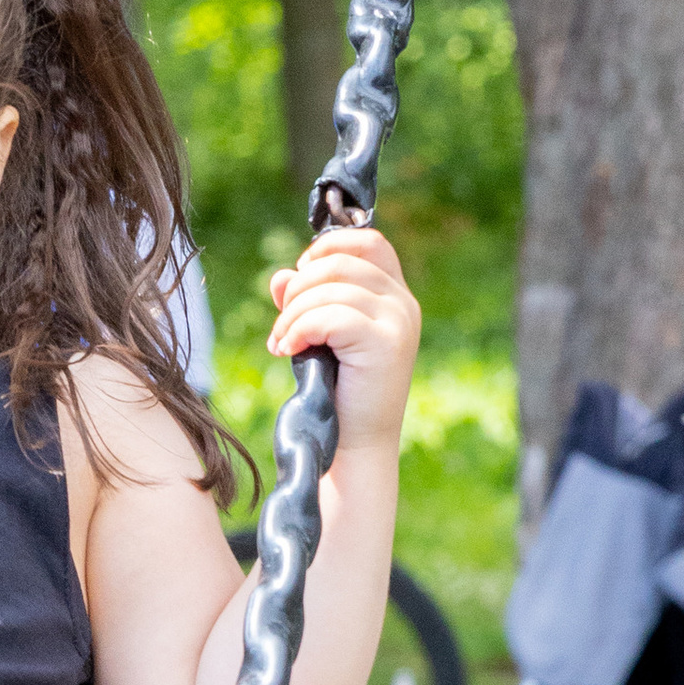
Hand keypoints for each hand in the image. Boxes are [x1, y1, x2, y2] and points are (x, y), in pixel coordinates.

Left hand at [265, 223, 419, 459]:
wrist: (355, 442)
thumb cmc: (337, 391)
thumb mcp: (319, 336)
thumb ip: (305, 301)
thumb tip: (281, 277)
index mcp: (393, 295)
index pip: (368, 242)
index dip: (327, 246)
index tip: (299, 277)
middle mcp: (402, 303)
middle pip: (339, 262)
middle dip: (297, 288)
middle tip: (282, 325)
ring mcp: (398, 321)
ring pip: (328, 289)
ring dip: (291, 315)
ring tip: (281, 343)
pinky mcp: (385, 343)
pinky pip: (328, 316)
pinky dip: (299, 329)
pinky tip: (288, 350)